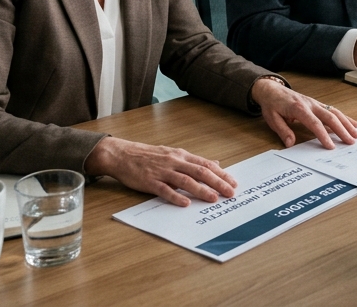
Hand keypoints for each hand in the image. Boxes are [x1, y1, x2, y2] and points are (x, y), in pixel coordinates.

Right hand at [84, 136, 236, 207]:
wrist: (122, 154)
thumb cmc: (148, 155)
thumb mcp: (174, 153)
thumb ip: (194, 161)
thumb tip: (215, 164)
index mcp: (181, 155)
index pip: (206, 164)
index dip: (221, 174)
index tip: (233, 183)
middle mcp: (174, 162)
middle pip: (200, 172)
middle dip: (217, 183)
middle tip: (230, 193)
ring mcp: (162, 171)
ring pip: (185, 181)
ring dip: (201, 190)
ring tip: (213, 198)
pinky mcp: (150, 181)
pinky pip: (164, 190)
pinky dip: (176, 196)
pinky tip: (185, 203)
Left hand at [250, 77, 356, 148]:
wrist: (272, 89)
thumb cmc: (272, 104)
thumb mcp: (272, 118)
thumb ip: (282, 130)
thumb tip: (290, 143)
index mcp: (299, 108)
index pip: (314, 123)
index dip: (323, 135)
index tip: (331, 146)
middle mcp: (310, 104)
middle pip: (330, 117)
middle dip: (342, 130)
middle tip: (351, 141)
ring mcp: (315, 103)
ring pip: (335, 112)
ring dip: (347, 123)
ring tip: (356, 134)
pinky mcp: (318, 104)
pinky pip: (333, 110)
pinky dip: (344, 117)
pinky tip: (353, 123)